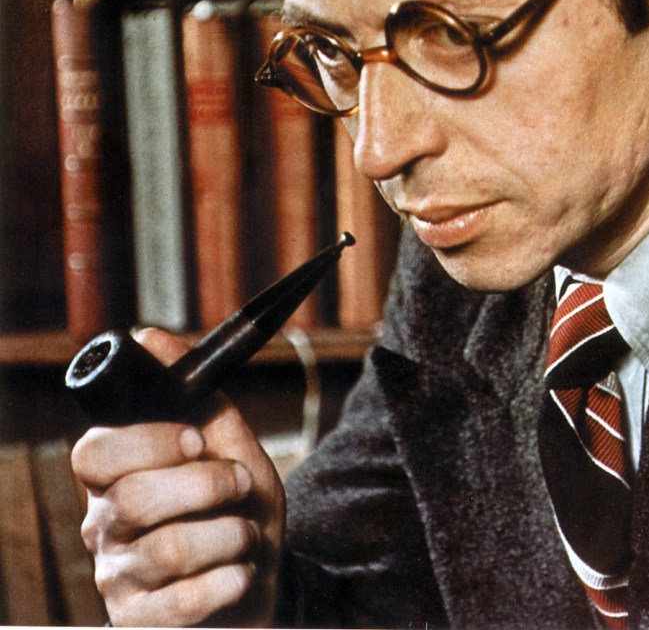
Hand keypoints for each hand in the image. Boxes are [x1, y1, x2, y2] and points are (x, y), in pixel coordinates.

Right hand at [71, 328, 284, 626]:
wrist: (265, 580)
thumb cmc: (238, 507)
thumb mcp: (229, 443)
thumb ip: (195, 394)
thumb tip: (151, 336)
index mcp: (117, 476)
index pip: (94, 453)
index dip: (147, 442)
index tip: (196, 439)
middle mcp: (105, 526)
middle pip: (132, 498)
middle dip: (205, 485)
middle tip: (239, 484)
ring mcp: (119, 580)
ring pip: (166, 548)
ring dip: (229, 533)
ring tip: (248, 534)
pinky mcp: (141, 626)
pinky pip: (181, 603)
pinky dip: (228, 579)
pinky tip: (241, 572)